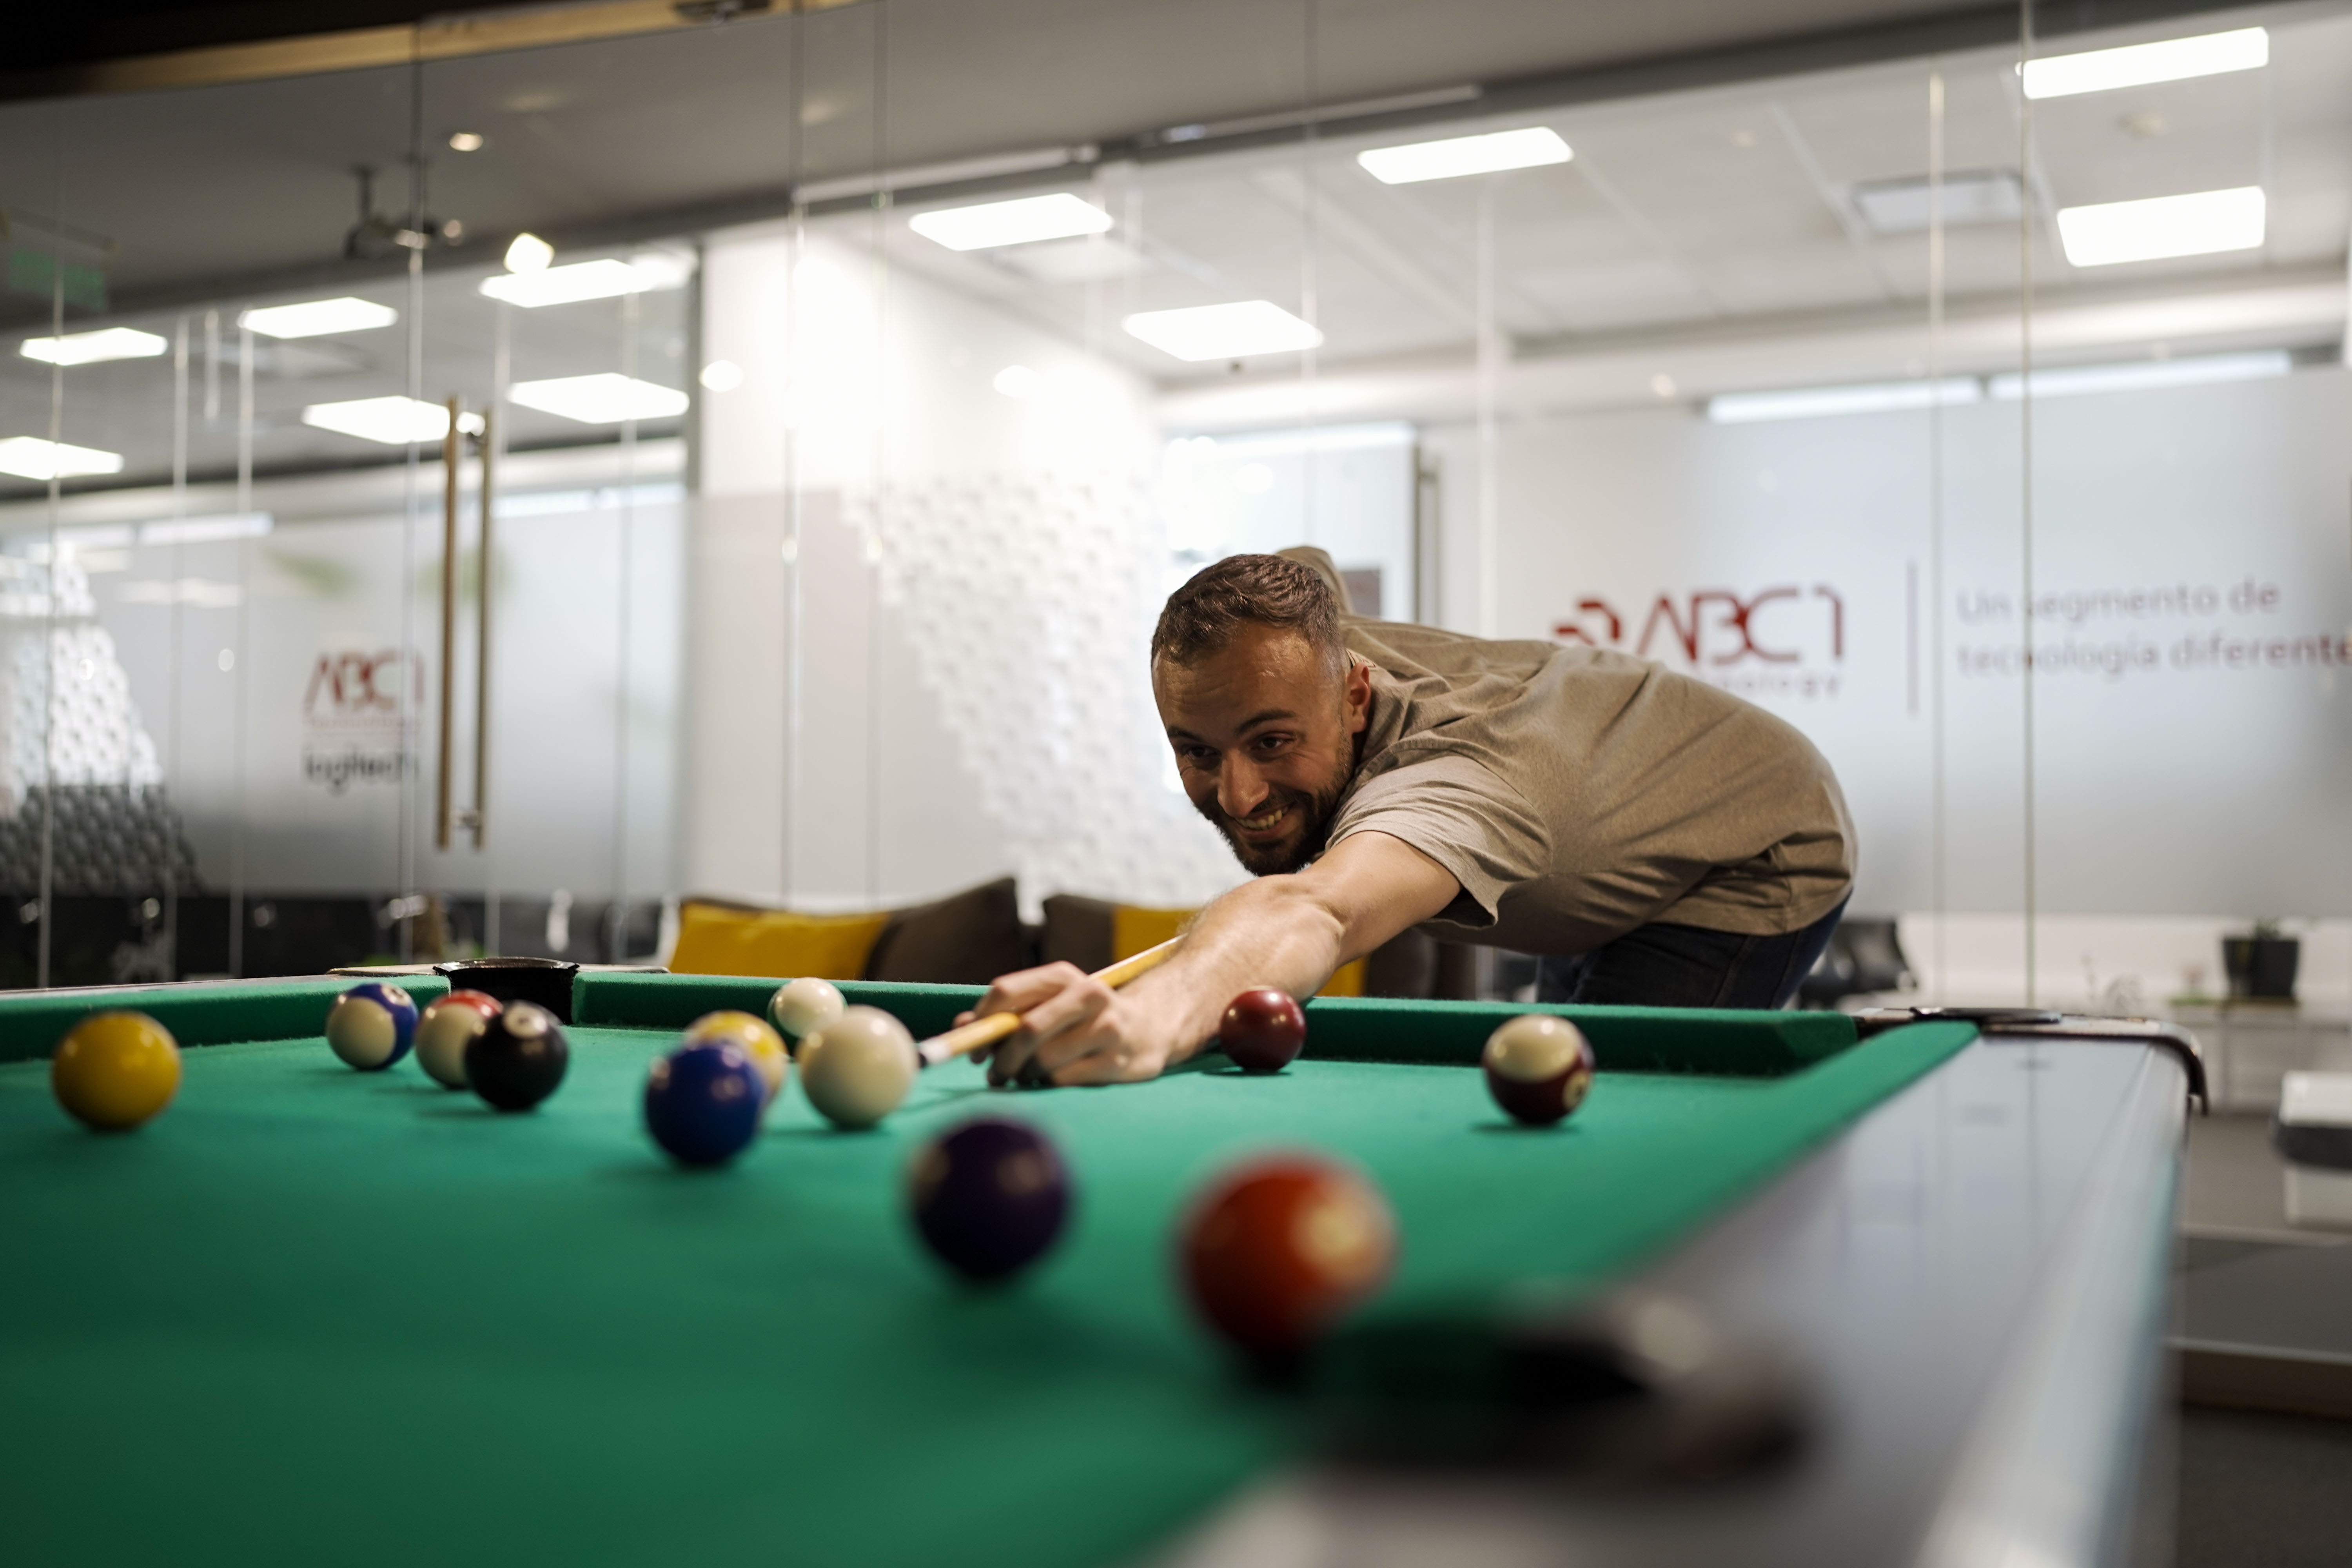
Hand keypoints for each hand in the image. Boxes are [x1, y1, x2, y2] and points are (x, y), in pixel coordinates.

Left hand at [959, 962, 1182, 1086]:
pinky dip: (1048, 1085)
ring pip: (1044, 1059)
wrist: (1151, 1027)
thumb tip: (961, 1027)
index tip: (973, 1049)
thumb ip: (1007, 1013)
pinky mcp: (1117, 1060)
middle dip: (1002, 1058)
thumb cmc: (1085, 1018)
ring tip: (1025, 1077)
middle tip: (994, 1074)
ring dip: (1025, 1075)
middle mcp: (1088, 995)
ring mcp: (1106, 1028)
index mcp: (1063, 976)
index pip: (1006, 991)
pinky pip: (1065, 1079)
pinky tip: (1051, 1081)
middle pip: (1026, 1029)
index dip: (981, 1022)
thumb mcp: (1051, 1004)